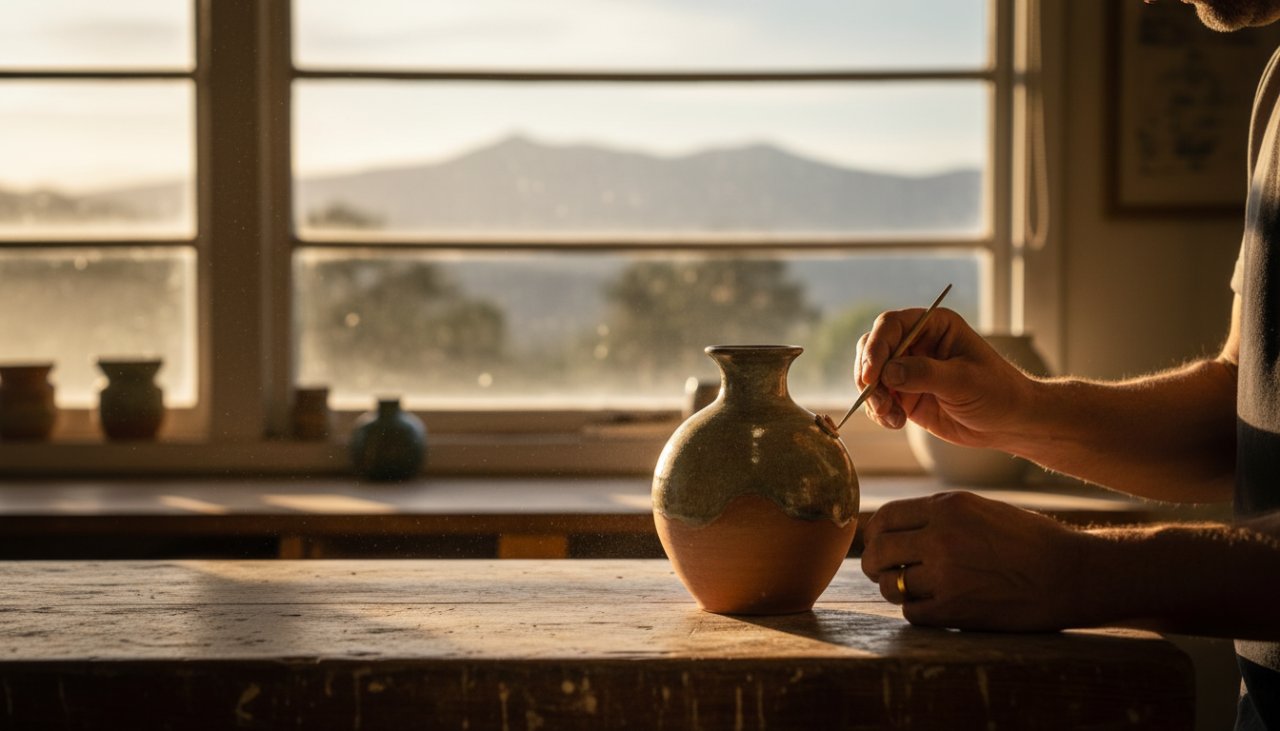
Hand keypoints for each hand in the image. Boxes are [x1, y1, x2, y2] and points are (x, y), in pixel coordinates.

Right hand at [853, 307, 1031, 448]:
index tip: (870, 375)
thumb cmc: (997, 392)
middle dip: (869, 376)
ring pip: (870, 376)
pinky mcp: (905, 395)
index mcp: (934, 326)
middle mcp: (916, 344)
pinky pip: (878, 400)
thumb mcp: (964, 381)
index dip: (875, 347)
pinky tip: (897, 423)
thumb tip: (887, 373)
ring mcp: (908, 370)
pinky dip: (880, 413)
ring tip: (892, 417)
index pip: (891, 325)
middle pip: (873, 349)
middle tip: (879, 402)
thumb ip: (925, 374)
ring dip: (873, 398)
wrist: (1010, 423)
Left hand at [860, 491, 1093, 631]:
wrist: (1071, 574)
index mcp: (947, 506)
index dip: (875, 534)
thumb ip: (938, 516)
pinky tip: (934, 606)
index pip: (885, 517)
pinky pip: (911, 612)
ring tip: (915, 589)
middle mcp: (941, 537)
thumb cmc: (1028, 540)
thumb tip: (891, 529)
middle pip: (878, 551)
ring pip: (891, 585)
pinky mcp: (954, 609)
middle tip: (881, 571)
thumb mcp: (980, 510)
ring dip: (896, 589)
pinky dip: (917, 611)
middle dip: (874, 563)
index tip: (878, 543)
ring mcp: (946, 575)